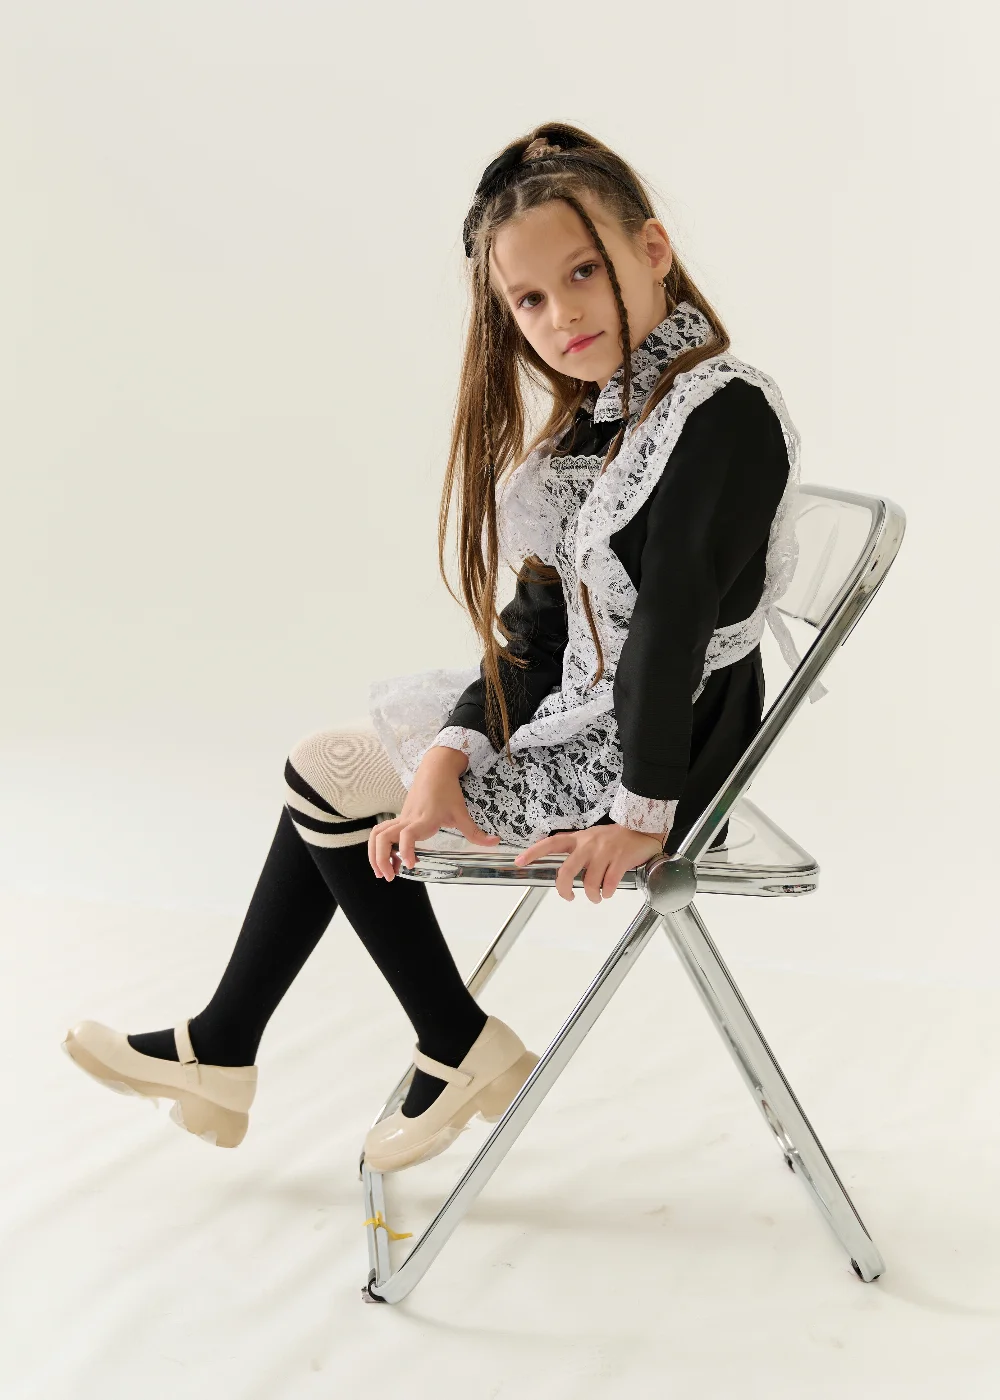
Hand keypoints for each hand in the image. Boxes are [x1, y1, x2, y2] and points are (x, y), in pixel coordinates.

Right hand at [368, 745, 498, 880]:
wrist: (435, 769)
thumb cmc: (447, 790)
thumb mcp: (462, 812)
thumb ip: (475, 832)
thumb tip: (495, 843)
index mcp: (424, 819)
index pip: (407, 835)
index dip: (406, 850)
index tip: (410, 865)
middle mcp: (408, 819)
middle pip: (382, 837)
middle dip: (380, 859)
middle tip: (389, 877)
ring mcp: (401, 818)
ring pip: (377, 835)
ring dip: (374, 854)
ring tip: (382, 872)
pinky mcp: (400, 818)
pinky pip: (382, 832)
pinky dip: (379, 847)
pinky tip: (391, 859)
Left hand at [513, 822, 662, 902]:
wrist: (642, 828)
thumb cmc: (614, 837)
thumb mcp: (591, 838)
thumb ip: (577, 850)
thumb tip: (562, 870)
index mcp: (579, 839)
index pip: (551, 843)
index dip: (534, 853)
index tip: (519, 862)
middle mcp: (588, 844)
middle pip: (567, 870)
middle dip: (564, 889)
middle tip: (568, 897)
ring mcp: (604, 852)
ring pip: (589, 882)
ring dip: (591, 895)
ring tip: (596, 898)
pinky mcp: (620, 860)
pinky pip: (609, 883)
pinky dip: (607, 893)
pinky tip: (608, 892)